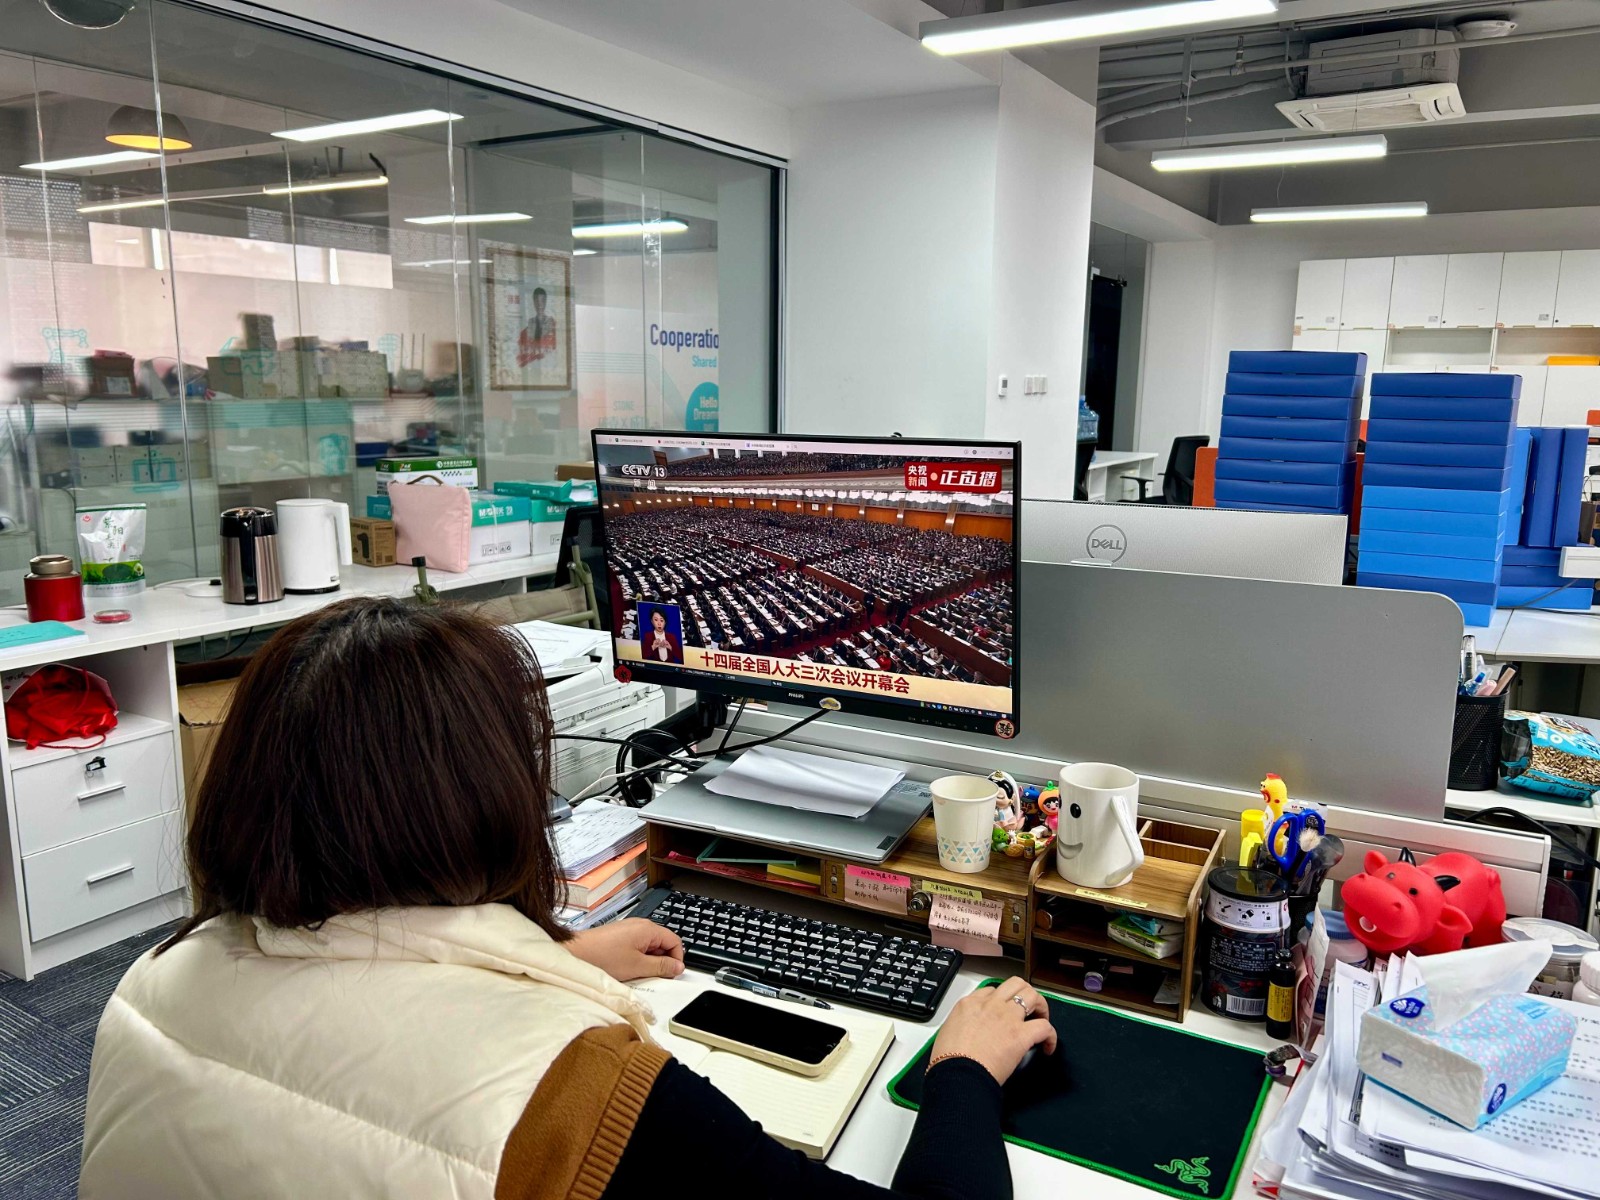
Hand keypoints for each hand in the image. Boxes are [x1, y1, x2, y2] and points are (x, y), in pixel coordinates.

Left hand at [567, 918, 684, 981]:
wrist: (576, 953)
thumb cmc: (603, 956)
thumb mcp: (638, 966)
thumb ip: (662, 966)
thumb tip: (678, 966)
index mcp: (648, 929)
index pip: (675, 941)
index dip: (677, 958)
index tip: (672, 973)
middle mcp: (640, 926)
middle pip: (663, 943)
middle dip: (662, 961)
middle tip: (654, 976)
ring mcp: (629, 930)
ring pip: (649, 947)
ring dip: (648, 961)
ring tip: (637, 973)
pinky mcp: (619, 937)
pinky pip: (636, 948)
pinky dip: (637, 959)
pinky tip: (627, 969)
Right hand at [928, 977, 1056, 1084]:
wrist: (957, 1073)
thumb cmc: (949, 1060)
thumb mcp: (948, 1032)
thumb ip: (962, 1025)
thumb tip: (968, 1033)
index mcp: (970, 1004)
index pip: (992, 991)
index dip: (1002, 1000)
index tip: (1005, 1012)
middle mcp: (990, 1005)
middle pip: (1015, 984)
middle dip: (1025, 994)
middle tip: (1029, 1009)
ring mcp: (1007, 1017)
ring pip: (1032, 996)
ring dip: (1041, 1007)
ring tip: (1042, 1020)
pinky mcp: (1021, 1035)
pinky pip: (1045, 1027)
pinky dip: (1050, 1036)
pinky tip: (1048, 1046)